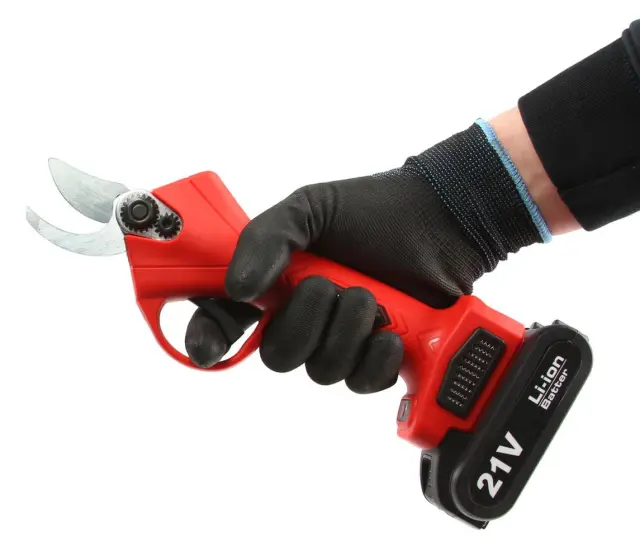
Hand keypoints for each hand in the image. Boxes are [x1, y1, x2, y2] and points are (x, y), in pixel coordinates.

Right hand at [185, 121, 547, 391]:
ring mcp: (341, 339)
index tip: (211, 347)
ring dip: (347, 333)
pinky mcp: (377, 357)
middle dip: (306, 323)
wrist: (440, 222)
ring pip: (322, 371)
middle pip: (278, 356)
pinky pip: (361, 382)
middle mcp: (304, 316)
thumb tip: (240, 288)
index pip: (228, 319)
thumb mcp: (310, 208)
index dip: (211, 338)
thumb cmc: (374, 210)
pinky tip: (390, 334)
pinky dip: (376, 360)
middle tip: (333, 286)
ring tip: (372, 299)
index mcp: (278, 282)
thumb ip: (266, 238)